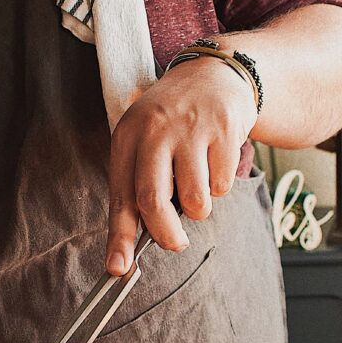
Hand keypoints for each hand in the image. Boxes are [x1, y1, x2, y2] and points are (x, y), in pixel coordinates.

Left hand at [105, 55, 256, 273]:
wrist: (214, 75)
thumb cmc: (173, 122)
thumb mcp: (144, 143)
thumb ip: (137, 188)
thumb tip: (129, 247)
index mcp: (127, 137)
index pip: (120, 196)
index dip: (118, 237)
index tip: (117, 268)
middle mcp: (155, 131)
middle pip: (153, 200)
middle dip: (165, 234)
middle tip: (174, 244)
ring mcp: (191, 130)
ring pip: (194, 200)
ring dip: (199, 208)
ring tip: (196, 185)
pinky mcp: (224, 131)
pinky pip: (222, 185)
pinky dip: (219, 186)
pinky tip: (214, 161)